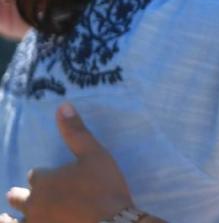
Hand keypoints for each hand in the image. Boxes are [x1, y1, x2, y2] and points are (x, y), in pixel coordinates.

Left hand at [5, 103, 134, 222]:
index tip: (52, 178)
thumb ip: (76, 132)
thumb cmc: (104, 187)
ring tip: (7, 217)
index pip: (35, 176)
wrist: (112, 222)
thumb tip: (63, 105)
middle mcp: (34, 202)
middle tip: (19, 196)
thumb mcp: (95, 154)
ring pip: (12, 221)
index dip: (43, 177)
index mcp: (44, 180)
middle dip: (20, 196)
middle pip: (18, 197)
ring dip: (10, 218)